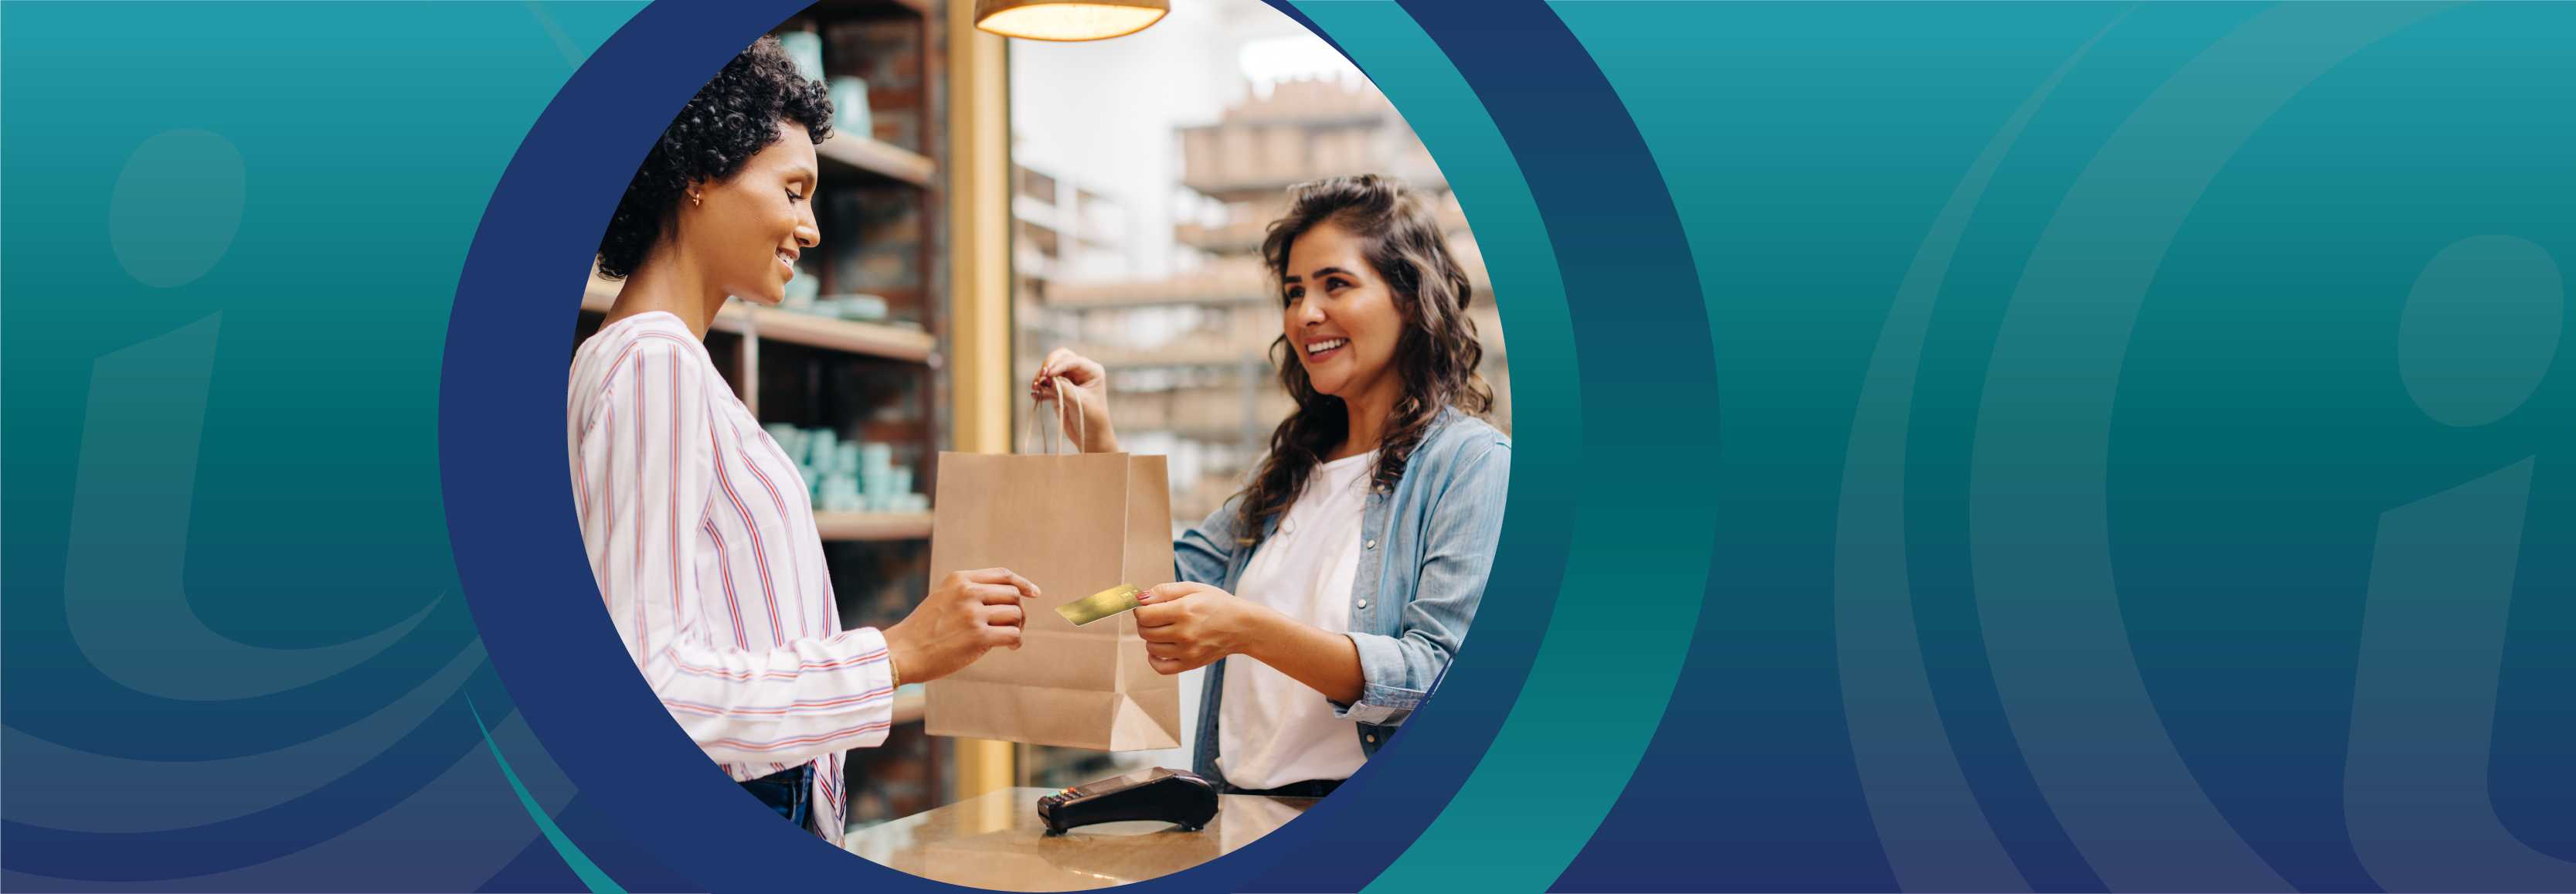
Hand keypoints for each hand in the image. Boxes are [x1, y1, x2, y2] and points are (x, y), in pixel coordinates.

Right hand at [880, 568, 1037, 683]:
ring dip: (1018, 628)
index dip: (1022, 583)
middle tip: (1015, 626)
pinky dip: (1016, 642)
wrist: (903, 652)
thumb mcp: (943, 598)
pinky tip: (1009, 647)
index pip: (1002, 574)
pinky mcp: (979, 637)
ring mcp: (974, 614)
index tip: (1034, 592)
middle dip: (1019, 611)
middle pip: (1013, 595)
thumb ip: (969, 593)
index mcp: (960, 579)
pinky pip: (1013, 635)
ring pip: (1015, 615)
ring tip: (1009, 638)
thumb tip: (1008, 600)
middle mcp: (968, 592)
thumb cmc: (924, 630)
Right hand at [1031, 348, 1117, 452]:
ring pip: (1051, 371)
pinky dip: (1041, 389)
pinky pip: (1047, 385)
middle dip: (1048, 366)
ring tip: (1035, 389)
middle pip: (1060, 359)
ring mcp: (1069, 381)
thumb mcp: (1078, 402)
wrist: (1090, 437)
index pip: (1073, 360)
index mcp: (1092, 371)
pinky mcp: (1059, 391)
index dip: (1059, 364)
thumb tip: (1042, 380)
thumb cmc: (1092, 419)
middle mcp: (1080, 373)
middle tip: (1040, 377)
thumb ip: (1061, 389)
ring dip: (1041, 379)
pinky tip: (1035, 396)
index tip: (1048, 373)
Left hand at [1132, 582, 1278, 673]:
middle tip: (1155, 616)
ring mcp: (1187, 652)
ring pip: (1151, 648)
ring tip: (1164, 630)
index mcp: (1183, 611)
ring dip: (1151, 638)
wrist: (1242, 626)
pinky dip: (1154, 658)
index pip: (1144, 615)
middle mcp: (1184, 633)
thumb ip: (1164, 591)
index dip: (1140, 610)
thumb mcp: (1194, 589)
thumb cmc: (1218, 604)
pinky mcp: (1191, 664)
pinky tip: (1159, 649)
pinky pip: (1161, 667)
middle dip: (1144, 622)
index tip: (1146, 607)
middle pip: (1145, 631)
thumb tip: (1139, 598)